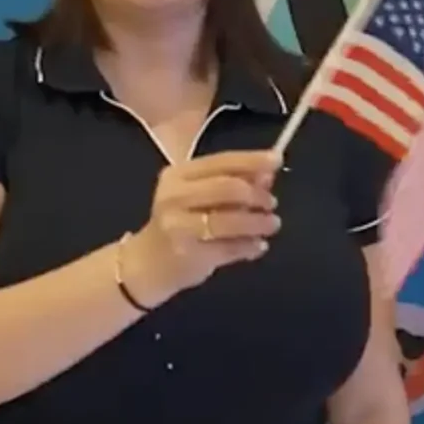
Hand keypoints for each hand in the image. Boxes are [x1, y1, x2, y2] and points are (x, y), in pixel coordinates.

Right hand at [120, 149, 282, 303]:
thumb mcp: (200, 196)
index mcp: (177, 175)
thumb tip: (267, 174)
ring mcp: (178, 226)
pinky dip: (250, 246)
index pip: (220, 161)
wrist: (147, 264)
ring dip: (259, 222)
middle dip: (257, 195)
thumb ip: (232, 182)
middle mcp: (173, 197)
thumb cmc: (178, 224)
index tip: (277, 160)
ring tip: (272, 224)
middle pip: (227, 188)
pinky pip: (230, 248)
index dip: (252, 160)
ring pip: (231, 220)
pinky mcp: (188, 254)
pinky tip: (258, 246)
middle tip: (272, 203)